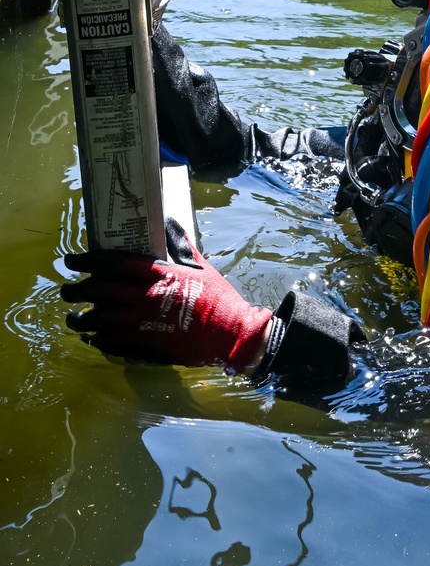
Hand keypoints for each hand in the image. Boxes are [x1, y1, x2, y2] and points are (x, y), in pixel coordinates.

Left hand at [61, 218, 272, 371]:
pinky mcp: (144, 344)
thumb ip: (181, 245)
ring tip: (73, 318)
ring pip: (97, 319)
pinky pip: (110, 341)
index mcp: (156, 274)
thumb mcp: (201, 267)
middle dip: (76, 290)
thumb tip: (170, 221)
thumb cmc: (218, 297)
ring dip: (80, 318)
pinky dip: (97, 340)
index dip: (88, 260)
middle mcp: (142, 296)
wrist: (228, 332)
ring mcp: (140, 322)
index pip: (113, 263)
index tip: (72, 260)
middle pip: (98, 291)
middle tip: (66, 290)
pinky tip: (91, 338)